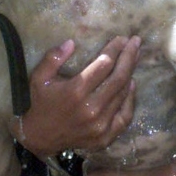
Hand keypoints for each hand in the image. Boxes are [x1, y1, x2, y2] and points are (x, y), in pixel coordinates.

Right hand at [12, 36, 140, 156]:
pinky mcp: (105, 137)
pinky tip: (131, 84)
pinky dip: (130, 99)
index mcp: (75, 90)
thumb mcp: (39, 77)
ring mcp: (100, 125)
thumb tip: (71, 42)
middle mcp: (91, 108)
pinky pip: (125, 116)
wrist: (40, 138)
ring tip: (134, 57)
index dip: (115, 49)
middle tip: (136, 42)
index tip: (122, 38)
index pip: (103, 64)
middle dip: (129, 57)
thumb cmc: (40, 103)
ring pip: (122, 94)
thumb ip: (53, 58)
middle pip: (118, 77)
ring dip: (130, 74)